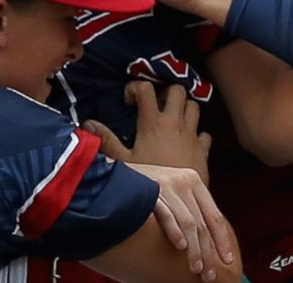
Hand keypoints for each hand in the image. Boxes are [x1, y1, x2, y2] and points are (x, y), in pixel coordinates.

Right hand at [85, 82, 212, 181]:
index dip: (135, 88)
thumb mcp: (122, 161)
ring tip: (171, 120)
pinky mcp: (203, 150)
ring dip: (183, 108)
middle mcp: (174, 124)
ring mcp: (191, 135)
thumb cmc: (148, 179)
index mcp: (152, 123)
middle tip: (155, 106)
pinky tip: (186, 143)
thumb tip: (88, 123)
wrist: (178, 204)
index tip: (129, 102)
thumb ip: (106, 140)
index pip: (146, 88)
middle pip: (178, 90)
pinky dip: (196, 133)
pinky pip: (204, 132)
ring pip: (195, 106)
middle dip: (166, 92)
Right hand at [127, 162, 237, 279]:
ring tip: (196, 268)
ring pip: (189, 223)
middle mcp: (184, 181)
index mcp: (194, 181)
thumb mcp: (170, 190)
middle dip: (207, 252)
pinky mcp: (151, 189)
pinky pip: (167, 214)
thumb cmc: (143, 187)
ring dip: (194, 249)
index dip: (222, 240)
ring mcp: (168, 184)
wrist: (110, 173)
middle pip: (202, 224)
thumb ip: (187, 207)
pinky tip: (180, 247)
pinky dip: (175, 231)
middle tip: (209, 274)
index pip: (214, 216)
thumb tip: (204, 239)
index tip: (228, 260)